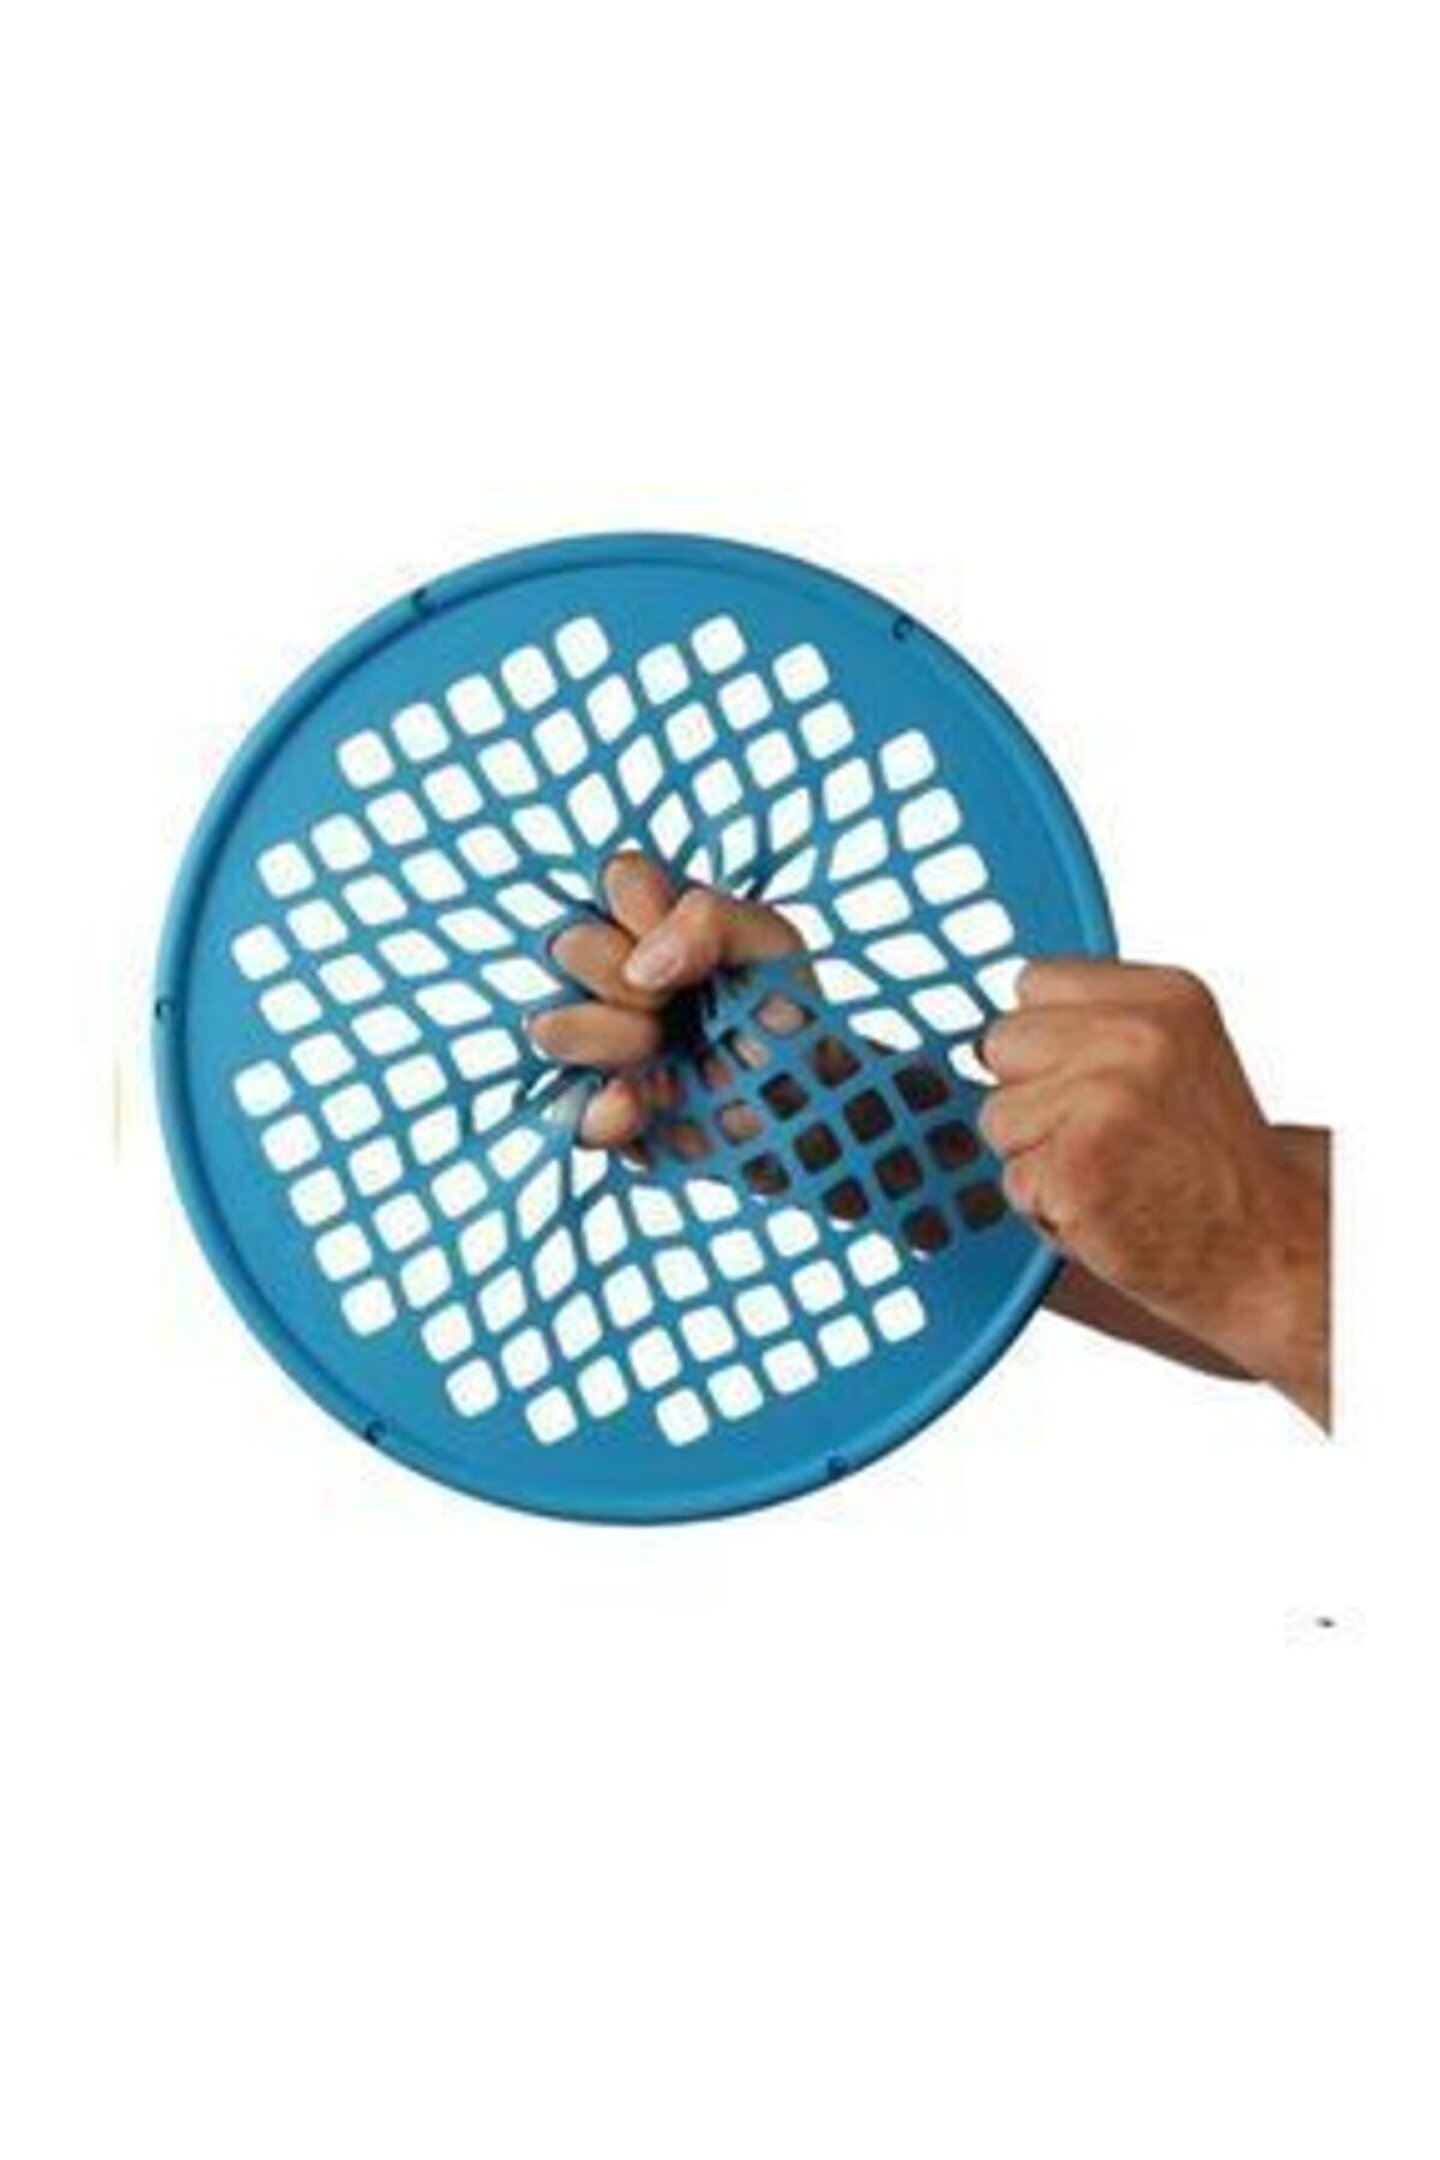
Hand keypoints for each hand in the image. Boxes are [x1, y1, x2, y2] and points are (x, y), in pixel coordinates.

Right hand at [528, 852, 803, 1148]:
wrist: (808, 1112)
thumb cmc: (790, 1020)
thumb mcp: (772, 948)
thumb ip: (713, 920)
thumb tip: (640, 963)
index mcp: (657, 924)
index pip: (617, 880)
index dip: (640, 909)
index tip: (686, 952)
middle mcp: (616, 976)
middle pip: (569, 945)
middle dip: (621, 978)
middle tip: (671, 1005)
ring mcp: (601, 1045)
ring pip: (550, 1027)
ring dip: (606, 1039)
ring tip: (658, 1052)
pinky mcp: (600, 1110)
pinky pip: (567, 1111)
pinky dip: (601, 1111)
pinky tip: (642, 1106)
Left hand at [977, 962, 1330, 1424]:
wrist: (1267, 1247)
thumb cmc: (1214, 1163)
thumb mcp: (1179, 1053)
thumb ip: (1100, 1024)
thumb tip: (1000, 1024)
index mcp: (1162, 995)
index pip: (1036, 983)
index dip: (1050, 1040)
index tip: (1089, 1077)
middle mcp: (1134, 1036)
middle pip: (1003, 1043)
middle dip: (1035, 1094)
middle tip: (1108, 1135)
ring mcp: (1103, 1100)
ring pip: (998, 1116)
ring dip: (1038, 1157)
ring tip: (1112, 1172)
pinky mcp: (1074, 1167)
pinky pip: (1012, 1179)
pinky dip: (1047, 1207)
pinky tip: (1108, 1206)